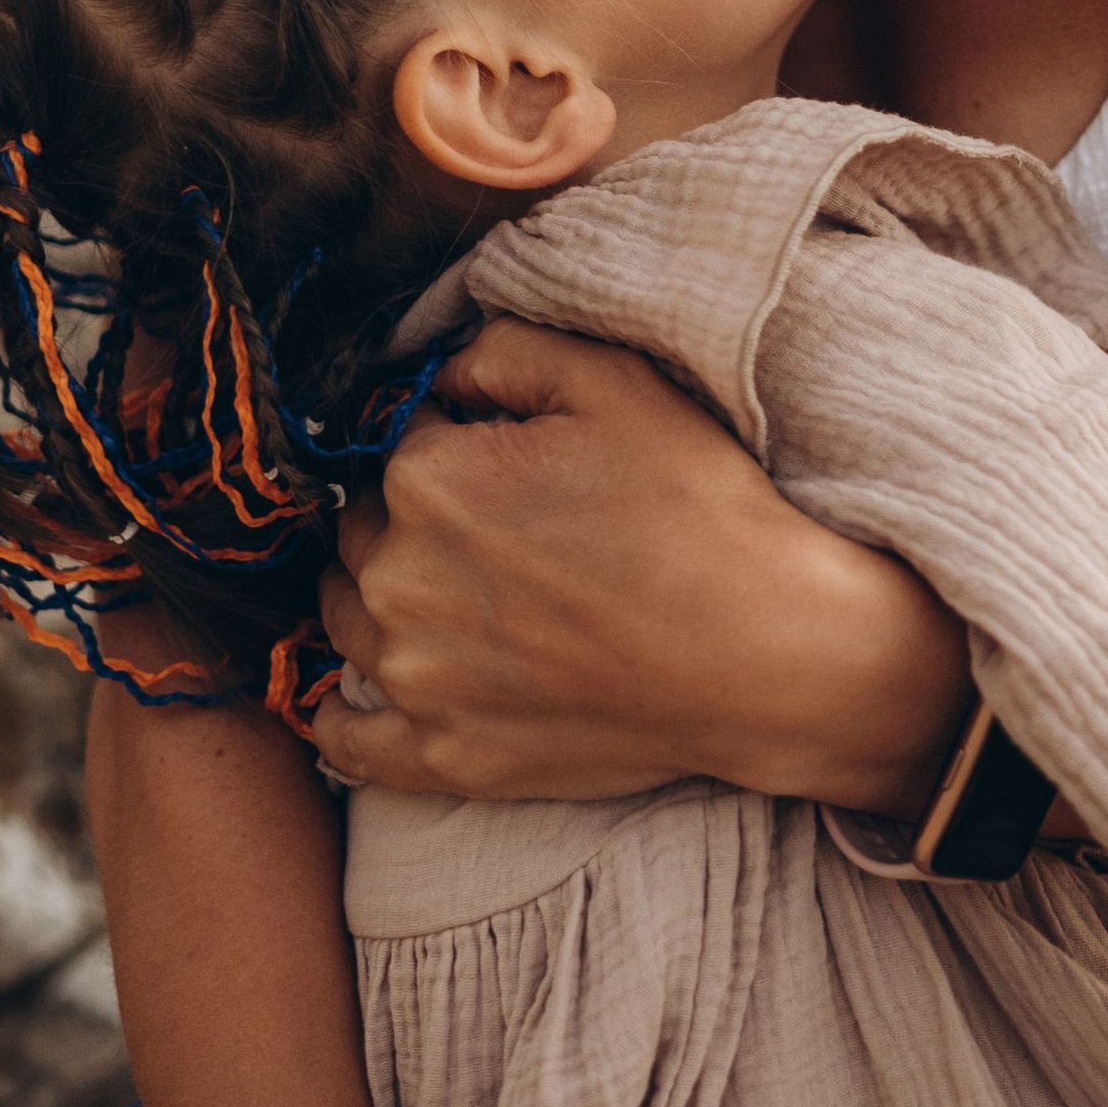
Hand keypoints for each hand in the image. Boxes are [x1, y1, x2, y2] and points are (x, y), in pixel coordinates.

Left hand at [314, 319, 969, 808]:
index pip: (396, 440)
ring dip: (377, 598)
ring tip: (454, 596)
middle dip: (409, 518)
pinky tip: (353, 702)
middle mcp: (399, 580)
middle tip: (498, 531)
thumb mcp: (614, 382)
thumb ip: (503, 351)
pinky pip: (347, 741)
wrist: (767, 653)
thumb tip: (442, 371)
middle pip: (364, 528)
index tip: (505, 461)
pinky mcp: (446, 755)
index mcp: (428, 479)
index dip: (449, 442)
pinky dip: (340, 720)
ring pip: (346, 617)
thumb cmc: (700, 511)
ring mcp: (417, 678)